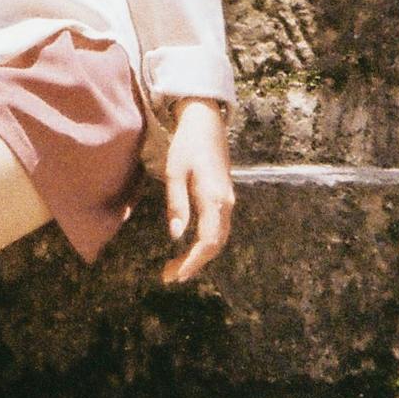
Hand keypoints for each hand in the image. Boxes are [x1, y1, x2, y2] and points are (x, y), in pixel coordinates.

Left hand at [159, 99, 233, 286]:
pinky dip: (205, 244)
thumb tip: (176, 236)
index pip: (207, 242)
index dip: (193, 262)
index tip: (176, 276)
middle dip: (194, 264)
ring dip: (199, 256)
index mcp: (214, 199)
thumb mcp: (175, 172)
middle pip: (215, 245)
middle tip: (170, 276)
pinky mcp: (224, 197)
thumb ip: (177, 204)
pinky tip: (189, 248)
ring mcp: (228, 201)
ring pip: (218, 239)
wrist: (206, 122)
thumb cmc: (187, 144)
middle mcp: (226, 204)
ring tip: (176, 267)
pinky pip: (218, 229)